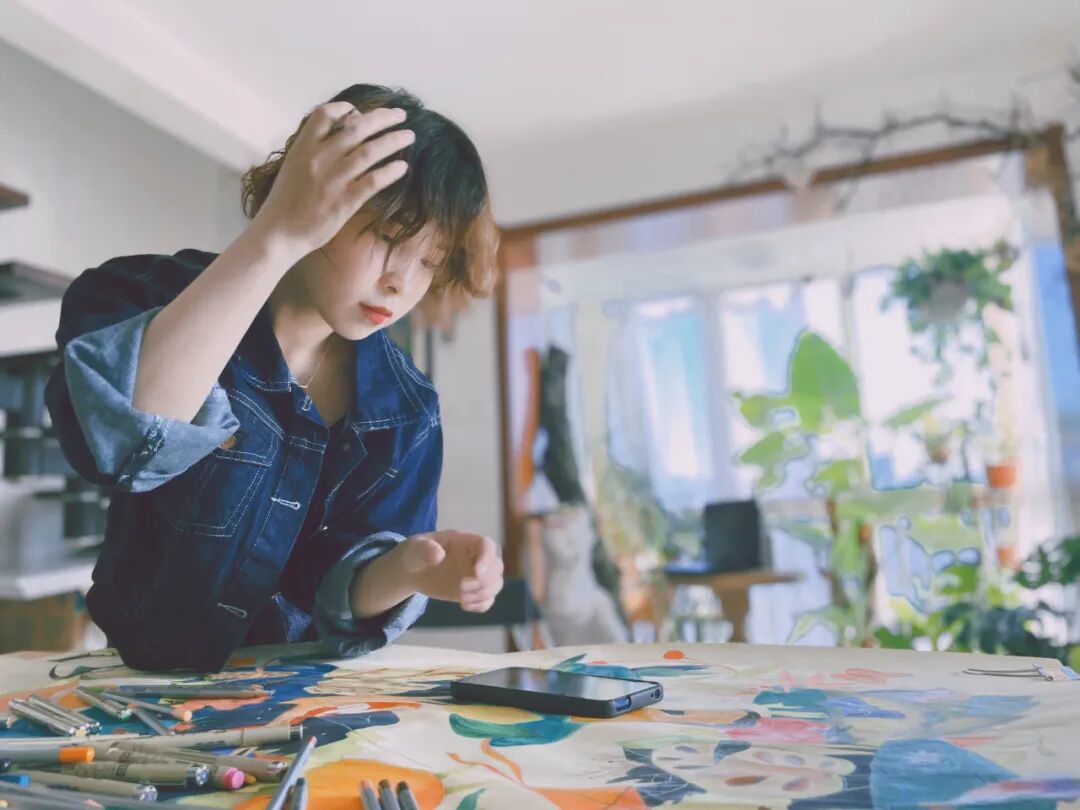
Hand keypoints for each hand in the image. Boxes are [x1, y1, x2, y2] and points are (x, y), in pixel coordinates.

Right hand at [251, 102, 414, 256]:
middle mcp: (319, 158)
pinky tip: (403, 168)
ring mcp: (333, 179)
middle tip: (401, 114)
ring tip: (409, 136)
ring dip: (392, 141)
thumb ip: (313, 150)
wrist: (278, 233)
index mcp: (303, 147)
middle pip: (355, 127)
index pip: (325, 114)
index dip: (345, 108)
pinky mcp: (344, 201)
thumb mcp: (293, 166)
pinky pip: (373, 181)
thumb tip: (339, 136)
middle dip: (382, 118)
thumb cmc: (285, 202)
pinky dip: (390, 172)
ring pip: (369, 151)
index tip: (360, 111)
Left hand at [399, 531, 503, 611]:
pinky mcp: (472, 591)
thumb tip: (438, 556)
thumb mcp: (415, 548)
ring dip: (484, 594)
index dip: (487, 558)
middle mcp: (475, 557)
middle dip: (484, 581)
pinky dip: (482, 604)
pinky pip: (488, 598)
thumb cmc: (415, 553)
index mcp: (464, 541)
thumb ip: (425, 549)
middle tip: (461, 589)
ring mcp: (475, 575)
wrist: (412, 571)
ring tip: (462, 600)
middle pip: (496, 566)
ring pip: (496, 583)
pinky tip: (464, 606)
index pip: (486, 544)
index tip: (477, 573)